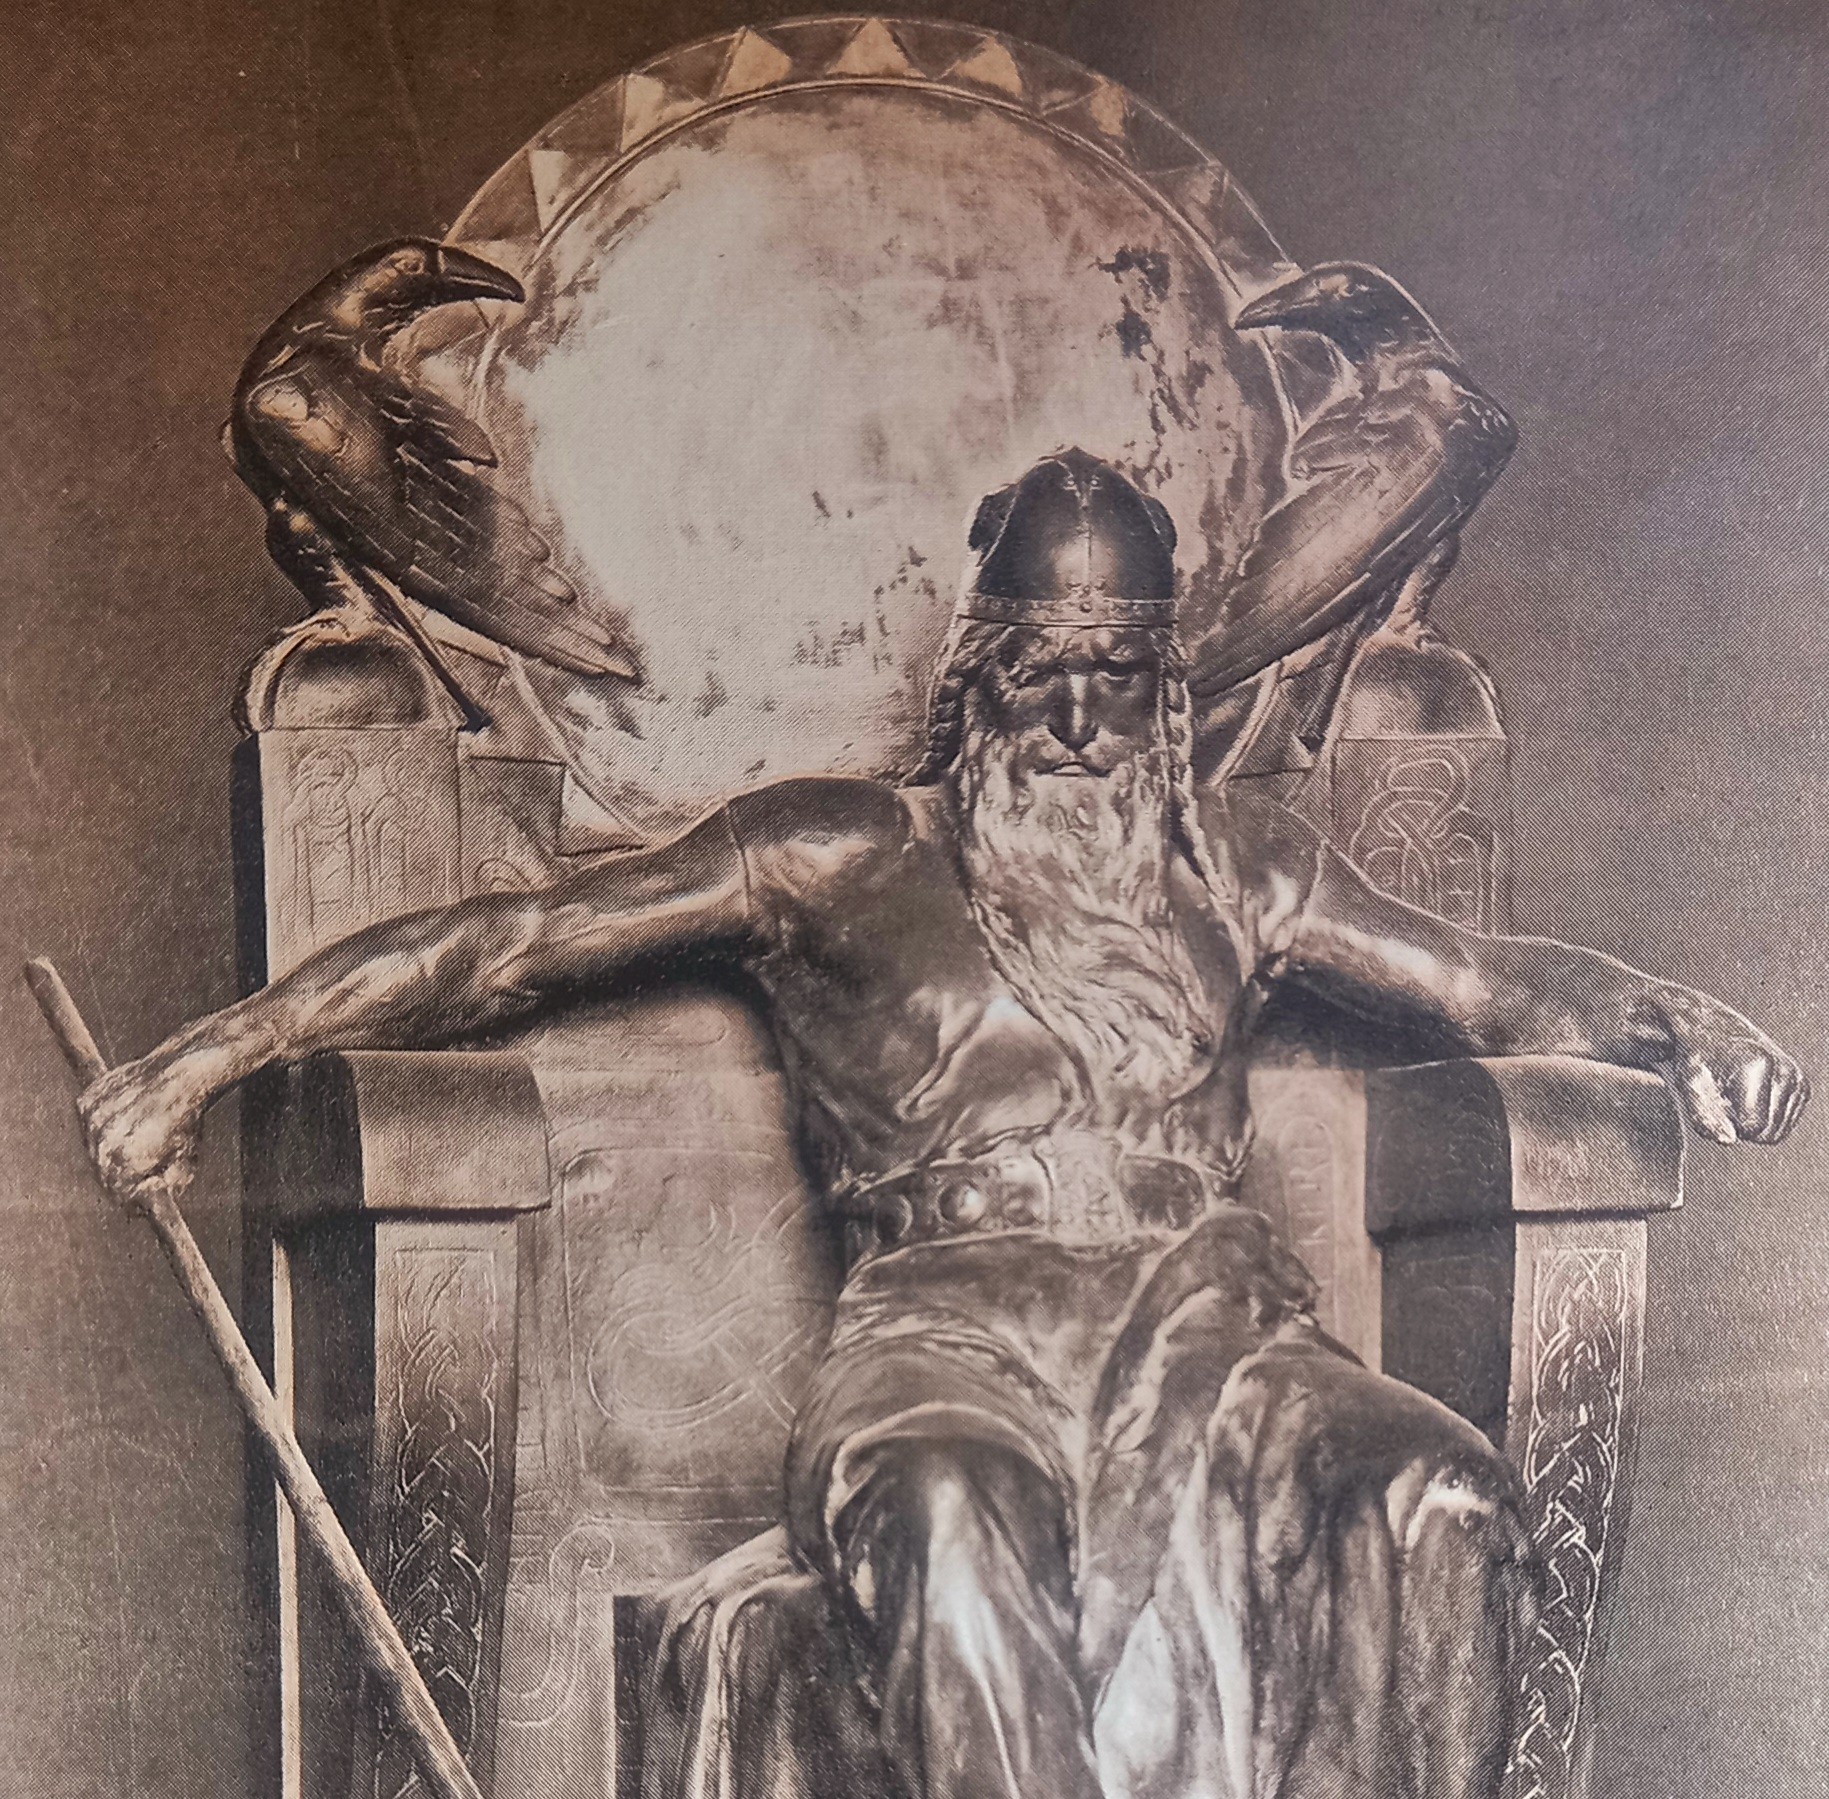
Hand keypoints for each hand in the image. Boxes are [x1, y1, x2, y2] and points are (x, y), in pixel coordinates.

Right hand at [77, 1051, 206, 1209]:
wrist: (180, 1075)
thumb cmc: (186, 1120)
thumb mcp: (186, 1162)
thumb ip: (167, 1189)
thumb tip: (148, 1204)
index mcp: (126, 1161)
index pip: (120, 1195)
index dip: (134, 1197)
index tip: (144, 1194)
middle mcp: (102, 1143)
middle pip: (104, 1176)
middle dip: (122, 1178)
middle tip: (141, 1171)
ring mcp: (91, 1122)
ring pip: (95, 1152)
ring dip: (111, 1152)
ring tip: (138, 1140)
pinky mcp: (86, 1103)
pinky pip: (89, 1127)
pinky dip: (102, 1129)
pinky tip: (126, 1120)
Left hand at [1669, 1022, 1808, 1144]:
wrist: (1716, 1031)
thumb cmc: (1698, 1059)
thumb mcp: (1689, 1084)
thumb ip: (1702, 1115)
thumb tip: (1729, 1140)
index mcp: (1757, 1066)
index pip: (1752, 1127)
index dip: (1727, 1124)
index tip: (1714, 1101)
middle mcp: (1784, 1070)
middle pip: (1768, 1134)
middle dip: (1741, 1126)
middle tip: (1724, 1100)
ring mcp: (1797, 1078)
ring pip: (1778, 1133)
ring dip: (1754, 1122)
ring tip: (1737, 1096)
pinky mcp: (1802, 1085)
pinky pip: (1785, 1125)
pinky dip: (1765, 1117)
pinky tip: (1752, 1096)